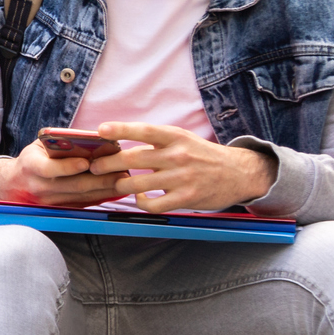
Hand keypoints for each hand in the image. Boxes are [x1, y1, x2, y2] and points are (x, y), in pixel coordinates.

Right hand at [0, 133, 127, 207]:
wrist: (13, 184)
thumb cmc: (33, 158)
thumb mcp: (39, 145)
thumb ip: (59, 141)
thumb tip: (89, 139)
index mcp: (30, 166)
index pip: (48, 169)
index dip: (68, 166)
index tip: (87, 162)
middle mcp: (39, 187)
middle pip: (73, 186)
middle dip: (100, 179)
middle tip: (121, 171)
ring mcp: (50, 202)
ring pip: (81, 197)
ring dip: (105, 189)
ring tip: (124, 180)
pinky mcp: (60, 209)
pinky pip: (83, 204)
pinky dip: (101, 197)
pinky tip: (116, 190)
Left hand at [87, 121, 275, 212]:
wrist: (238, 173)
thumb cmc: (202, 155)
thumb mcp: (182, 139)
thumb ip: (155, 141)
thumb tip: (120, 144)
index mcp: (175, 137)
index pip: (143, 131)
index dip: (120, 129)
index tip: (101, 130)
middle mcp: (178, 155)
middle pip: (133, 160)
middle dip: (107, 165)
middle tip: (94, 168)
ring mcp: (182, 178)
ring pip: (137, 185)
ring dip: (121, 186)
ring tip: (117, 185)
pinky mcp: (186, 198)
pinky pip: (153, 205)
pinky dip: (141, 203)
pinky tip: (140, 198)